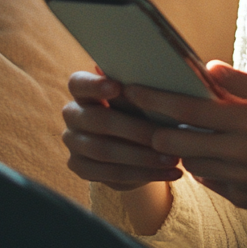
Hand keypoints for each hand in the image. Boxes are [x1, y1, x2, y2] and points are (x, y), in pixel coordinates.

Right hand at [62, 70, 183, 190]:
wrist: (135, 141)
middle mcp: (73, 114)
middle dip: (135, 129)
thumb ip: (139, 89)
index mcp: (83, 89)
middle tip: (164, 136)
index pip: (79, 83)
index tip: (118, 87)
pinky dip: (144, 174)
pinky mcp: (81, 167)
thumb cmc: (141, 107)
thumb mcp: (141, 97)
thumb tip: (156, 73)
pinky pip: (112, 174)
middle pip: (98, 121)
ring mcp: (73, 142)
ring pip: (105, 151)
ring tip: (173, 159)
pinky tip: (169, 174)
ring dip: (143, 157)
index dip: (95, 85)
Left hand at [125, 62, 246, 224]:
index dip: (155, 98)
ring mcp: (236, 180)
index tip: (131, 89)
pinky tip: (209, 152)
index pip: (188, 107)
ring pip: (187, 160)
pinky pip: (205, 179)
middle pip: (176, 140)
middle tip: (142, 115)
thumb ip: (245, 83)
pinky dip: (201, 164)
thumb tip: (208, 67)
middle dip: (154, 128)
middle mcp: (238, 153)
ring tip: (176, 131)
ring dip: (177, 147)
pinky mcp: (237, 198)